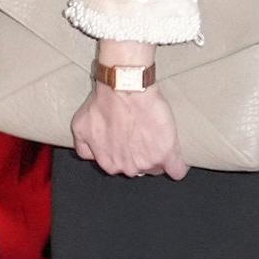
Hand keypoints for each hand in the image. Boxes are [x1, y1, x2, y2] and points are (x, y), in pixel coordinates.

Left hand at [71, 62, 188, 178]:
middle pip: (139, 168)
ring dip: (156, 156)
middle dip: (140, 155)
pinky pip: (177, 170)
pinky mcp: (167, 154)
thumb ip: (85, 147)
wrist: (125, 88)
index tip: (129, 140)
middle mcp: (127, 168)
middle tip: (141, 134)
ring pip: (156, 167)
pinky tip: (176, 161)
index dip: (126, 152)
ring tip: (155, 135)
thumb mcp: (81, 126)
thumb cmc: (103, 103)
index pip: (121, 167)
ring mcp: (148, 163)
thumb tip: (91, 155)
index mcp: (108, 163)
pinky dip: (178, 167)